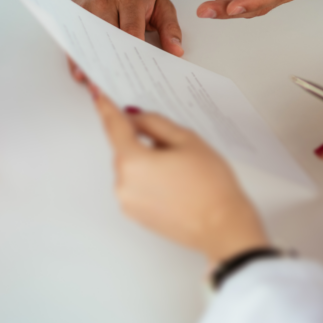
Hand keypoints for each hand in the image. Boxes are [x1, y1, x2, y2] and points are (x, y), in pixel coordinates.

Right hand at [70, 0, 182, 80]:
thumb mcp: (161, 3)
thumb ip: (170, 28)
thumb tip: (176, 51)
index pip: (131, 29)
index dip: (133, 50)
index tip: (138, 70)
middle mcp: (104, 1)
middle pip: (106, 35)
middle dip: (110, 60)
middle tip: (115, 84)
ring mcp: (86, 6)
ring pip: (88, 38)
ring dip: (91, 62)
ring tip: (95, 84)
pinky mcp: (74, 12)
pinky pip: (75, 37)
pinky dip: (77, 55)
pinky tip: (81, 72)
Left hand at [93, 90, 268, 262]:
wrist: (222, 226)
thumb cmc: (210, 186)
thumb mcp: (188, 140)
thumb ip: (155, 123)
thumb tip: (136, 118)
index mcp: (132, 161)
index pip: (114, 126)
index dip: (107, 107)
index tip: (99, 96)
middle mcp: (123, 184)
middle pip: (126, 149)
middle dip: (145, 142)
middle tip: (180, 148)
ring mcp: (128, 203)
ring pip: (133, 169)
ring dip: (150, 163)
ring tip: (184, 173)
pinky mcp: (136, 216)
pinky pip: (138, 187)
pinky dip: (152, 181)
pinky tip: (179, 186)